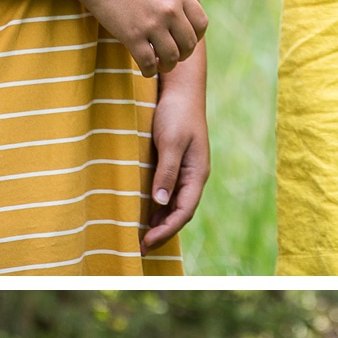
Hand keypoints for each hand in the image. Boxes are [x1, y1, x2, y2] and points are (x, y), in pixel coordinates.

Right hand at [69, 0, 207, 76]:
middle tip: (171, 57)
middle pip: (189, 44)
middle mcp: (170, 9)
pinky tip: (145, 69)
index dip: (195, 37)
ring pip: (172, 57)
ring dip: (167, 66)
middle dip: (182, 55)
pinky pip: (149, 63)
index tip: (183, 41)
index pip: (200, 24)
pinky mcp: (132, 35)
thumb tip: (181, 18)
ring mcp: (152, 23)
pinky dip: (149, 71)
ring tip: (159, 64)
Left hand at [142, 68, 209, 249]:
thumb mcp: (171, 141)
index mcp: (197, 174)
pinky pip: (167, 192)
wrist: (181, 89)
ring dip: (159, 222)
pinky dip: (156, 206)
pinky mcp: (174, 163)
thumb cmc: (177, 113)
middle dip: (162, 232)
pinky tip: (144, 212)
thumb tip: (160, 202)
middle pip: (180, 213)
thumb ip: (167, 172)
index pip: (184, 212)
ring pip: (173, 204)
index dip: (166, 230)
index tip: (146, 242)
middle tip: (140, 248)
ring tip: (141, 237)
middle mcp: (193, 176)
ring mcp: (184, 171)